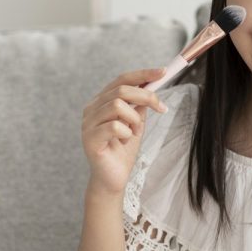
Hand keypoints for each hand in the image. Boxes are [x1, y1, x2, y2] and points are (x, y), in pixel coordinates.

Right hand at [80, 68, 169, 197]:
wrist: (114, 179)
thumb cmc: (123, 151)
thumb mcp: (136, 123)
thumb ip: (140, 106)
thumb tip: (152, 87)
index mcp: (101, 102)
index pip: (121, 80)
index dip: (143, 74)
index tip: (163, 72)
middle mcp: (91, 109)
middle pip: (121, 90)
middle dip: (146, 96)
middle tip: (160, 108)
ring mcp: (87, 124)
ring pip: (117, 105)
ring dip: (134, 118)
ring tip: (133, 131)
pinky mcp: (89, 139)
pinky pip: (114, 126)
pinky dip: (126, 133)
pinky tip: (123, 142)